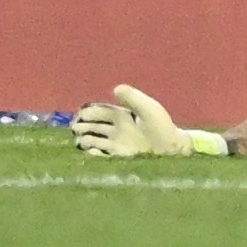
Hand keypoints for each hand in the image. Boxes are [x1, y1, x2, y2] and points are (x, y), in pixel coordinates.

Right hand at [71, 85, 193, 156]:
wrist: (171, 150)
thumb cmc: (162, 127)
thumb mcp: (148, 108)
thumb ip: (132, 98)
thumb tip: (115, 89)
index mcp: (123, 116)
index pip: (102, 111)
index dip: (90, 111)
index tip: (81, 113)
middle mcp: (118, 130)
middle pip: (95, 126)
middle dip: (84, 125)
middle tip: (75, 127)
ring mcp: (117, 144)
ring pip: (95, 140)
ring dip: (85, 139)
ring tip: (80, 140)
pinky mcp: (119, 157)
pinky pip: (101, 155)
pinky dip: (93, 153)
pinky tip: (90, 151)